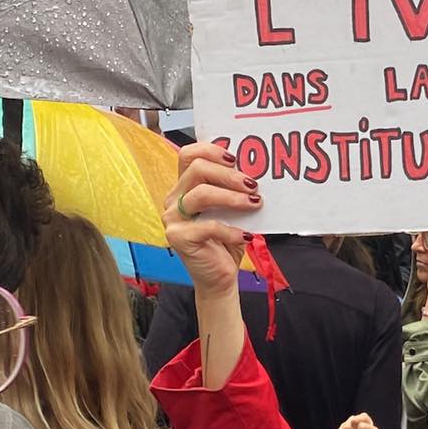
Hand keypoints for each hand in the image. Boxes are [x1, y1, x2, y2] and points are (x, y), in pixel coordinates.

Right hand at [164, 143, 258, 297]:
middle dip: (229, 175)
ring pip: (201, 194)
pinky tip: (245, 236)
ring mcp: (173, 219)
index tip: (235, 159)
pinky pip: (208, 226)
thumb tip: (254, 172)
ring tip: (254, 203)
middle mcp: (174, 199)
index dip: (211, 151)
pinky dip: (231, 230)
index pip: (189, 155)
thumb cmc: (226, 241)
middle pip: (197, 170)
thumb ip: (234, 189)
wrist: (220, 277)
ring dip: (232, 197)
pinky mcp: (178, 238)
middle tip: (253, 185)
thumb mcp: (232, 209)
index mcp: (184, 187)